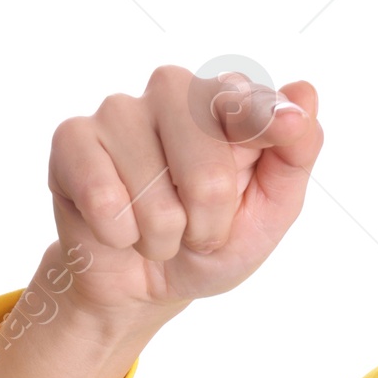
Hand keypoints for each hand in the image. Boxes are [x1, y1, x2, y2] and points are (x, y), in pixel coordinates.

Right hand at [47, 65, 322, 318]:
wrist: (146, 286)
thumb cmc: (209, 242)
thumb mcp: (268, 212)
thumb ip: (293, 156)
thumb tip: (305, 93)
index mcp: (224, 100)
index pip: (251, 103)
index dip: (265, 126)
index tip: (287, 129)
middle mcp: (172, 91)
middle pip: (207, 164)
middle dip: (209, 222)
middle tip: (197, 228)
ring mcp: (118, 110)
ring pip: (155, 192)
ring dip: (162, 236)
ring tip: (156, 230)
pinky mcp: (72, 139)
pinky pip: (104, 198)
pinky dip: (120, 235)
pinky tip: (117, 228)